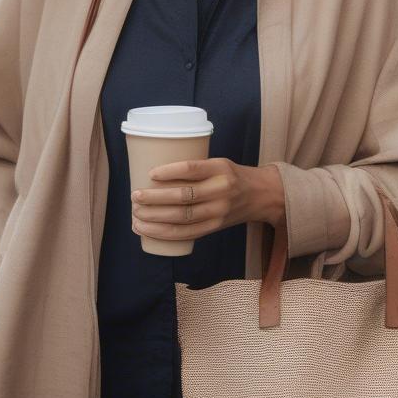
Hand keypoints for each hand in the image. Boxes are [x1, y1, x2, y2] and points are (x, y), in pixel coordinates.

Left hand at [131, 158, 286, 240]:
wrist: (261, 195)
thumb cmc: (230, 176)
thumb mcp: (218, 163)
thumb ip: (193, 169)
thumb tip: (151, 174)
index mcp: (220, 169)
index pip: (192, 169)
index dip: (169, 171)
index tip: (149, 174)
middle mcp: (221, 190)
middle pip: (184, 197)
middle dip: (155, 199)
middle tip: (135, 196)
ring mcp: (219, 212)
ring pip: (182, 217)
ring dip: (155, 218)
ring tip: (136, 215)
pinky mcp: (215, 227)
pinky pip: (187, 233)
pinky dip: (165, 233)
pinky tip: (148, 231)